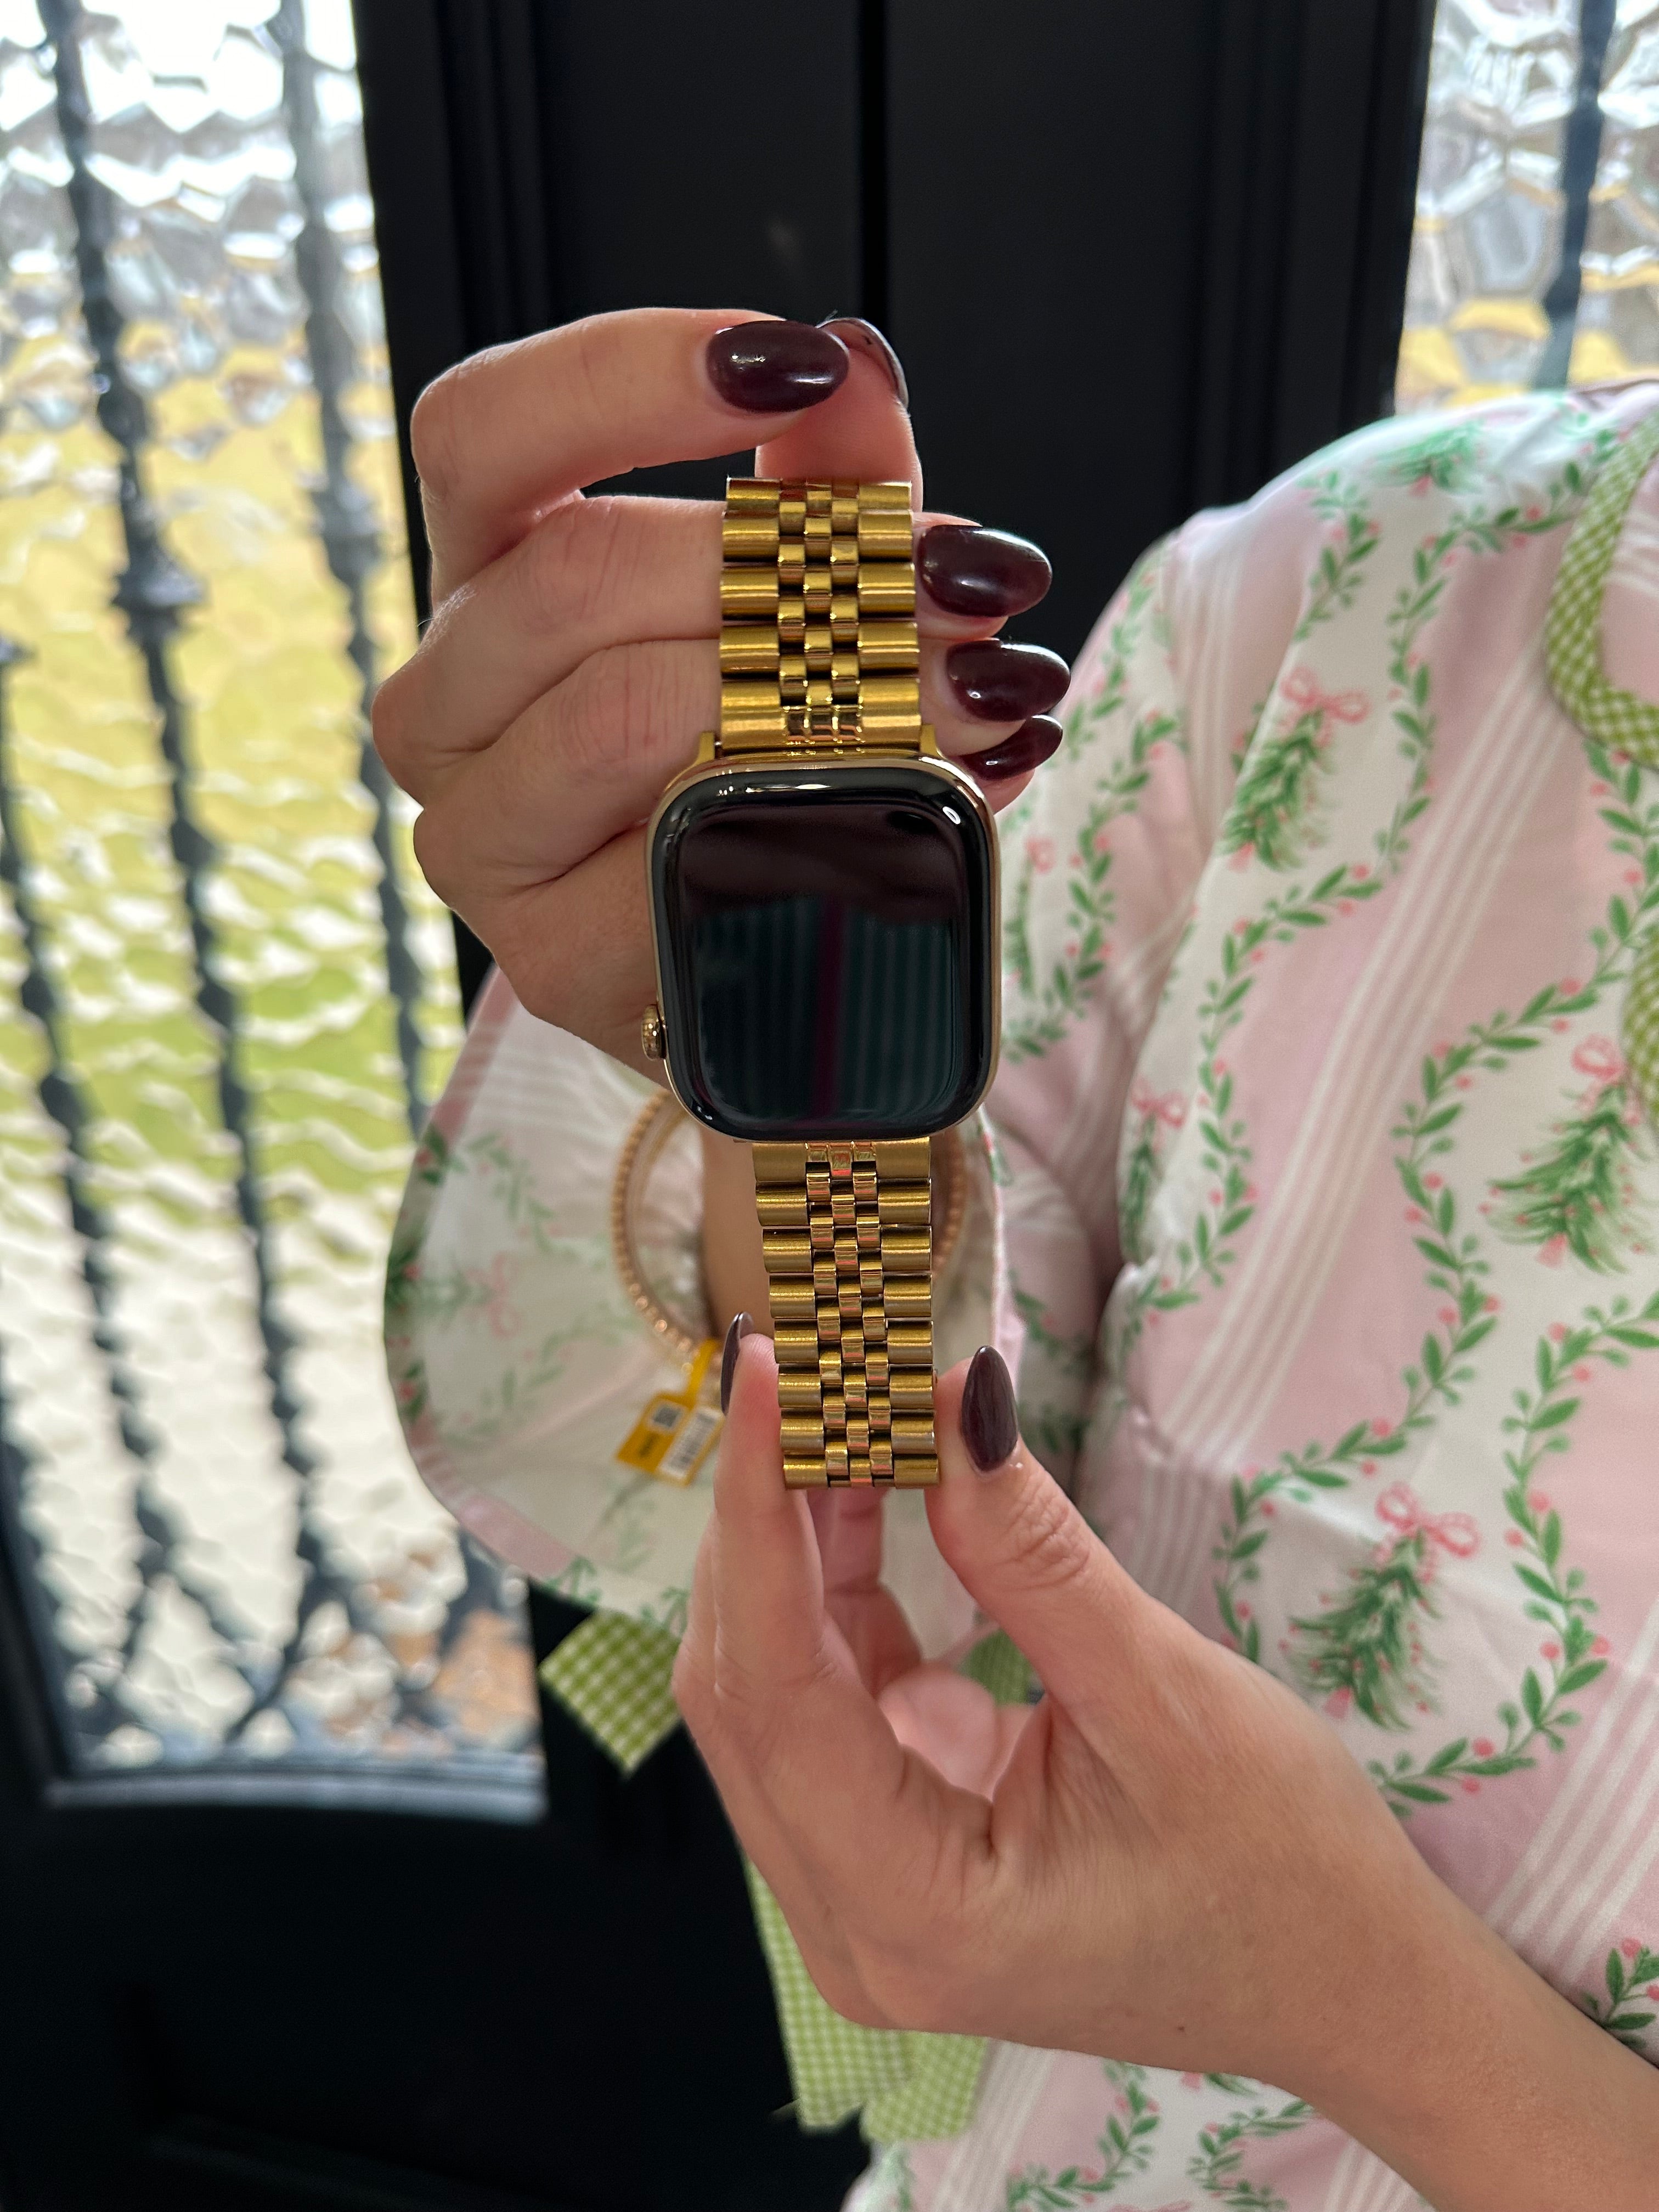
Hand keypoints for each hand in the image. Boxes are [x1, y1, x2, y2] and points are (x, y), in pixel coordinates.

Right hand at [372, 308, 1067, 1075]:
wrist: (772, 960)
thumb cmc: (762, 753)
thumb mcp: (804, 600)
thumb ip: (820, 484)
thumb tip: (861, 363)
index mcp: (482, 584)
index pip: (482, 431)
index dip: (625, 376)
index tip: (793, 362)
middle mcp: (441, 703)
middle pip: (576, 574)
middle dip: (790, 564)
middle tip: (962, 574)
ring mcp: (477, 839)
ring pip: (620, 714)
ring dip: (825, 693)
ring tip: (983, 686)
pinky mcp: (547, 959)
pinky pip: (685, 863)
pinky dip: (833, 821)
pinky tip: (955, 794)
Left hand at [676, 1334, 1426, 2080]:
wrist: (1351, 1989)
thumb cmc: (1285, 1873)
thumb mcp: (1165, 1697)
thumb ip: (1032, 1556)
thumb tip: (950, 1405)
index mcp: (911, 1913)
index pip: (772, 1688)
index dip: (754, 1518)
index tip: (765, 1374)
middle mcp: (856, 1919)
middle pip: (750, 1687)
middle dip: (766, 1516)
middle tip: (803, 1366)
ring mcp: (870, 1883)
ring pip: (780, 1682)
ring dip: (798, 1540)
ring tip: (834, 1403)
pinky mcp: (901, 1838)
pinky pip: (836, 1692)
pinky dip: (843, 1583)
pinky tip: (870, 1483)